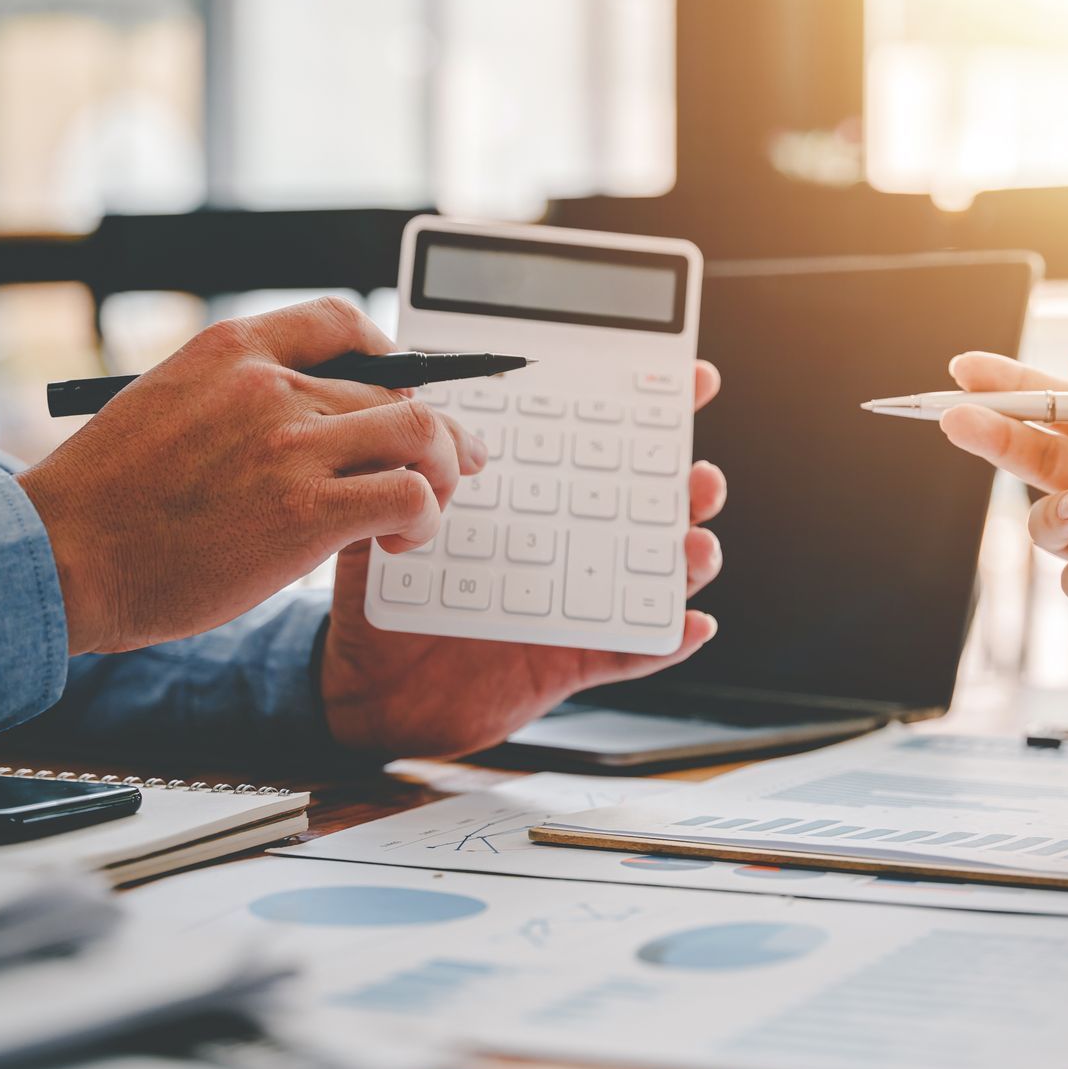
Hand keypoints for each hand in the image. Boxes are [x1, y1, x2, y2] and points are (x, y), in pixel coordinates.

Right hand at [18, 297, 482, 654]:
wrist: (61, 557)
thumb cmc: (107, 501)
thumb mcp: (165, 406)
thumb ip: (236, 399)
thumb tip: (309, 417)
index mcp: (230, 349)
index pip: (341, 320)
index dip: (389, 353)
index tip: (402, 384)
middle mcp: (268, 385)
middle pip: (393, 385)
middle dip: (431, 430)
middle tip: (446, 466)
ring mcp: (291, 445)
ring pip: (421, 430)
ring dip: (443, 469)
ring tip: (429, 506)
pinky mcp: (308, 511)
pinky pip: (411, 494)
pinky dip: (424, 516)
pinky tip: (398, 541)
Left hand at [320, 362, 726, 759]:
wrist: (370, 688)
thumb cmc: (386, 600)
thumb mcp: (387, 523)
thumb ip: (401, 472)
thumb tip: (410, 409)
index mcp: (532, 503)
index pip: (598, 447)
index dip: (653, 412)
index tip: (690, 380)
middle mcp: (564, 548)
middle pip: (646, 508)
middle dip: (689, 487)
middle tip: (698, 475)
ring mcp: (576, 604)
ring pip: (653, 577)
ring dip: (689, 558)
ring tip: (695, 544)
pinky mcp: (573, 661)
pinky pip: (633, 651)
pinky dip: (668, 640)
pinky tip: (691, 624)